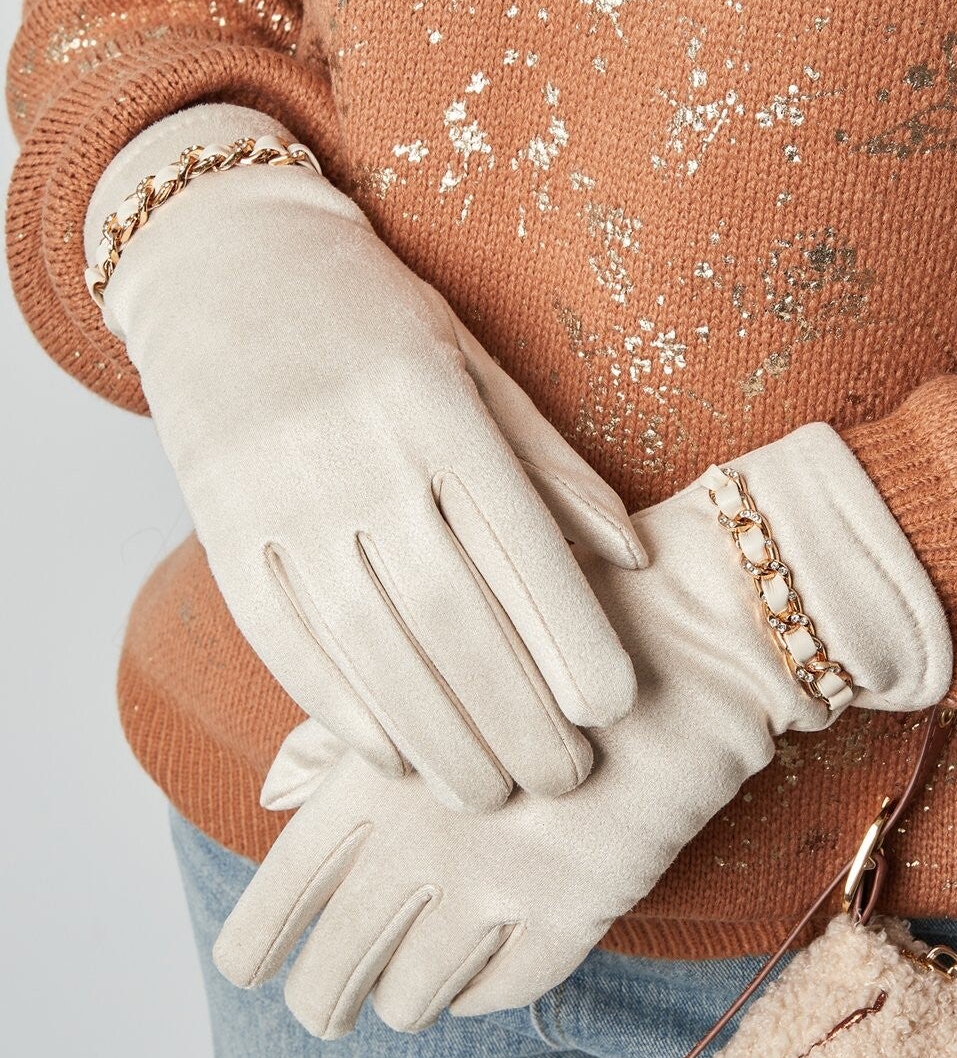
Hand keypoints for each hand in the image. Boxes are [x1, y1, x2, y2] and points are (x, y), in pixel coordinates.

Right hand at [86, 104, 646, 812]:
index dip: (570, 635)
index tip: (615, 709)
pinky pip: (282, 638)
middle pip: (450, 612)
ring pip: (369, 642)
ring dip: (437, 733)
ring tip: (489, 793)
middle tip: (565, 779)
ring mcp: (277, 494)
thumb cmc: (374, 319)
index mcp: (432, 402)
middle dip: (515, 712)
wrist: (222, 264)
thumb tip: (635, 557)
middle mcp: (354, 450)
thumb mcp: (473, 361)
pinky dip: (339, 709)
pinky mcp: (220, 529)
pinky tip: (391, 757)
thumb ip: (550, 463)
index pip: (519, 540)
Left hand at [213, 425, 951, 1035]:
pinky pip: (504, 991)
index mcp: (374, 775)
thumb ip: (347, 740)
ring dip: (403, 996)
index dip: (252, 947)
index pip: (282, 897)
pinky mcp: (580, 908)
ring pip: (412, 1000)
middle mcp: (425, 840)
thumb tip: (278, 794)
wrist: (692, 636)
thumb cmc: (546, 634)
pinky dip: (480, 990)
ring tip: (410, 977)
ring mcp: (503, 881)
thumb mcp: (427, 670)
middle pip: (334, 974)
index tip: (247, 968)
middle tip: (323, 1009)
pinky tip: (480, 963)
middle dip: (318, 1003)